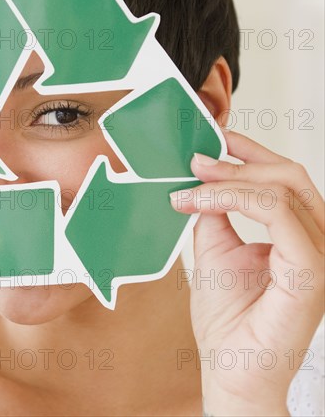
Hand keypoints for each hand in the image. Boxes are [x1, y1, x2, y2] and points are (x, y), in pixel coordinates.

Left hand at [170, 128, 323, 416]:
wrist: (229, 367)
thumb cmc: (226, 317)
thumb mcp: (214, 248)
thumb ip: (216, 212)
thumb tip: (205, 177)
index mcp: (297, 235)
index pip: (284, 179)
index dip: (252, 152)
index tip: (216, 138)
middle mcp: (314, 241)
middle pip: (288, 176)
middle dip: (239, 161)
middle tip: (196, 160)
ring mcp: (317, 256)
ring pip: (284, 189)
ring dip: (232, 178)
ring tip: (193, 182)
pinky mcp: (309, 273)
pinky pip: (278, 215)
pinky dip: (236, 199)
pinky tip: (202, 201)